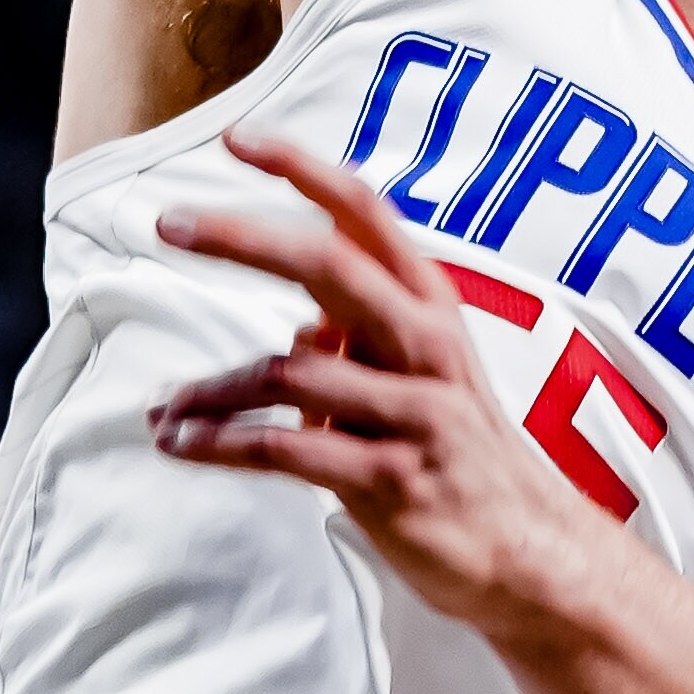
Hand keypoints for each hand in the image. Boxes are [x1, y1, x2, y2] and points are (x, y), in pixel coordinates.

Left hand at [146, 128, 615, 649]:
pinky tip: (183, 446)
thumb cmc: (464, 461)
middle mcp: (426, 345)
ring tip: (162, 411)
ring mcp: (413, 411)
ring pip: (288, 371)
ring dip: (209, 389)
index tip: (240, 137)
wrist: (531, 556)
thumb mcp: (424, 382)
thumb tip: (299, 329)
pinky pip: (288, 449)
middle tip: (169, 223)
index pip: (365, 214)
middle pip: (327, 263)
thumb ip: (361, 347)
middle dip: (241, 236)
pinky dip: (223, 445)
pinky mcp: (392, 478)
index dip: (303, 168)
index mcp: (430, 309)